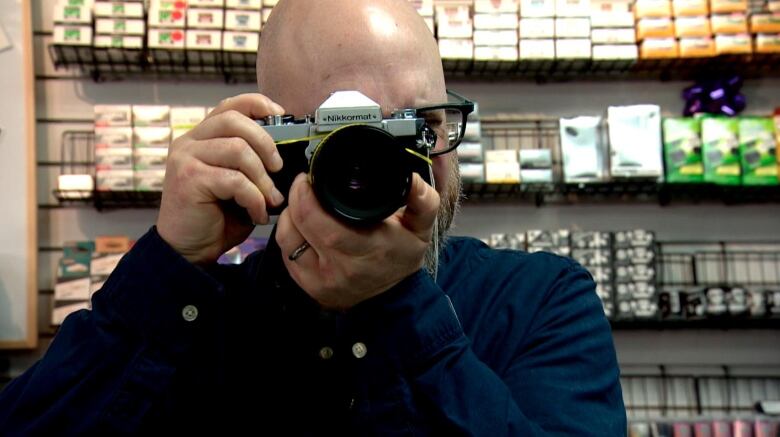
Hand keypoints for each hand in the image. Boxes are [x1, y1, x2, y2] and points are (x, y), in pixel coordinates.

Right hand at [157, 94, 285, 263]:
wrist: (188, 250)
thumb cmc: (216, 217)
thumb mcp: (238, 183)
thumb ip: (251, 162)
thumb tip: (286, 153)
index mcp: (201, 137)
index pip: (230, 105)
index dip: (258, 104)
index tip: (281, 116)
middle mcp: (189, 142)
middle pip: (235, 121)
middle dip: (266, 144)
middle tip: (278, 169)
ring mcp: (185, 158)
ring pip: (238, 149)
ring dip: (262, 178)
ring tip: (270, 199)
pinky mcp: (188, 179)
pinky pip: (235, 180)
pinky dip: (254, 198)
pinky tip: (257, 214)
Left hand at [276, 172, 439, 309]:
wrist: (394, 295)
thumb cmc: (402, 255)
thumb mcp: (421, 227)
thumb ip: (423, 201)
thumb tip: (412, 178)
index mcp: (367, 252)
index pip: (323, 226)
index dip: (307, 199)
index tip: (309, 179)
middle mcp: (341, 270)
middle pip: (299, 230)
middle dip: (295, 200)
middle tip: (304, 184)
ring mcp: (321, 282)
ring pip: (287, 240)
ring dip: (289, 216)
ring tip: (302, 202)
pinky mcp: (308, 287)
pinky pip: (286, 254)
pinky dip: (290, 234)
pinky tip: (302, 224)